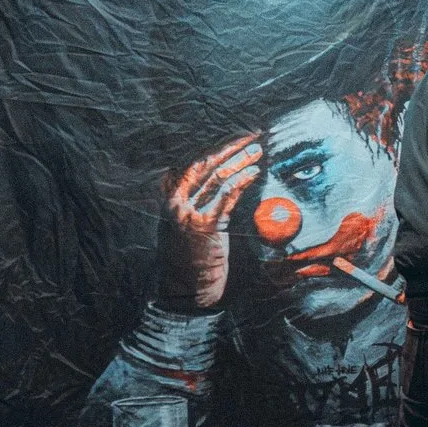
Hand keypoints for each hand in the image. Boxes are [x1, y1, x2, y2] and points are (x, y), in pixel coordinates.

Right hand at [157, 133, 261, 307]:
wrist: (185, 289)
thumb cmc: (189, 258)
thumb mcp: (185, 224)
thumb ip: (196, 202)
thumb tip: (220, 180)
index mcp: (169, 197)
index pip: (194, 162)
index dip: (216, 147)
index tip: (236, 138)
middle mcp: (175, 201)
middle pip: (206, 164)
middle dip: (231, 147)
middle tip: (252, 137)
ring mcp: (188, 213)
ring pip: (217, 177)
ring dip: (240, 161)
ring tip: (258, 151)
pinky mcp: (204, 226)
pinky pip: (226, 196)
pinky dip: (241, 181)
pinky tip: (254, 173)